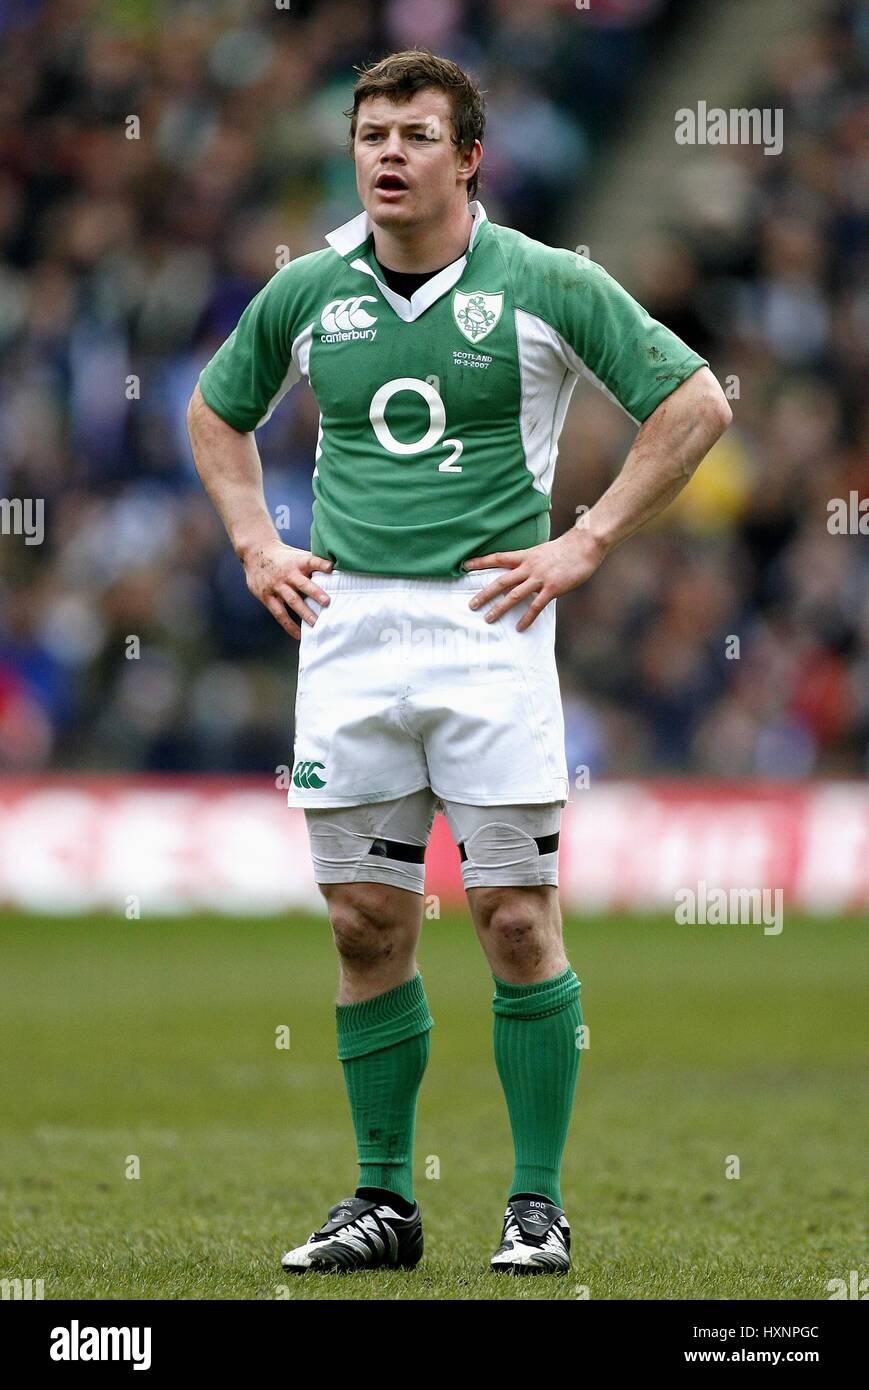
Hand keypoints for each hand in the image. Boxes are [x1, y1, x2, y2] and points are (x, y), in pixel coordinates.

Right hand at [240, 539, 333, 639]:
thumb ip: (314, 563)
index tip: (331, 568)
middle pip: (302, 584)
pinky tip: (298, 634)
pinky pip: (279, 613)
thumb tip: (337, 571)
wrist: (255, 552)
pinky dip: (289, 625)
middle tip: (327, 602)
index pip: (311, 561)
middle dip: (315, 593)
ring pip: (292, 600)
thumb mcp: (297, 555)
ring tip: (315, 624)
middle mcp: (287, 574)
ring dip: (304, 612)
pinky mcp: (267, 596)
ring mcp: (277, 586)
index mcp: (297, 562)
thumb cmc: (283, 557)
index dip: (321, 564)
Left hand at [463, 526, 607, 630]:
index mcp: (525, 556)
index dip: (480, 562)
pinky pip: (536, 606)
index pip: (498, 558)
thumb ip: (531, 562)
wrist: (585, 545)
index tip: (464, 566)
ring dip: (499, 608)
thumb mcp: (543, 551)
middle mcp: (529, 567)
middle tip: (470, 605)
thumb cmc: (567, 549)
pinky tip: (519, 628)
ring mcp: (540, 578)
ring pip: (514, 595)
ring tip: (487, 619)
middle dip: (484, 594)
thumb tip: (523, 572)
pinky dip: (526, 618)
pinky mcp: (553, 588)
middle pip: (501, 581)